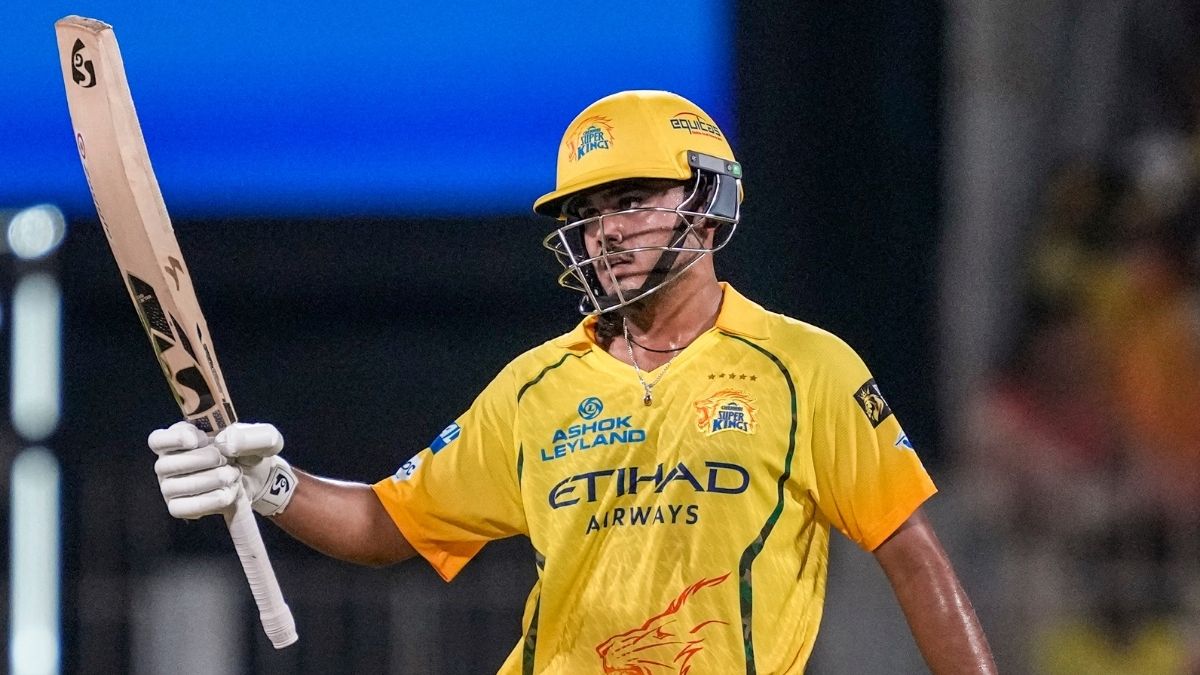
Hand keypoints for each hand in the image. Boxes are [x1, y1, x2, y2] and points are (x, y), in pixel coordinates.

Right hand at [149, 421, 296, 518]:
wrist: (259, 477)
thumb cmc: (252, 451)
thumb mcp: (261, 437)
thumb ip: (248, 436)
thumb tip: (226, 444)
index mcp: (181, 437)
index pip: (157, 440)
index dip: (174, 439)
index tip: (198, 439)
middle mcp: (168, 461)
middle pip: (166, 464)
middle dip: (201, 461)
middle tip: (226, 460)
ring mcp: (170, 485)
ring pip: (174, 487)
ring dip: (210, 481)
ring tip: (233, 475)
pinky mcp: (179, 506)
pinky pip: (182, 508)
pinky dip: (208, 502)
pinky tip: (228, 493)